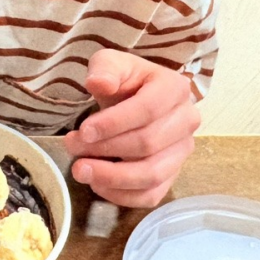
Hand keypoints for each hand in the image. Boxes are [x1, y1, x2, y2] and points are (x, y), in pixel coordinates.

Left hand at [63, 49, 199, 207]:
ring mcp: (182, 151)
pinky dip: (121, 195)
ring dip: (111, 177)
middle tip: (73, 146)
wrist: (137, 97)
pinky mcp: (172, 175)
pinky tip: (97, 184)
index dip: (113, 124)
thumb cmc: (125, 81)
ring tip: (81, 170)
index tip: (83, 131)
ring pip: (151, 175)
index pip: (147, 110)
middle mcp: (186, 121)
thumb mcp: (110, 63)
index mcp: (175, 88)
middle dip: (105, 149)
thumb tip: (98, 83)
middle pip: (147, 144)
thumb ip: (104, 69)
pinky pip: (150, 195)